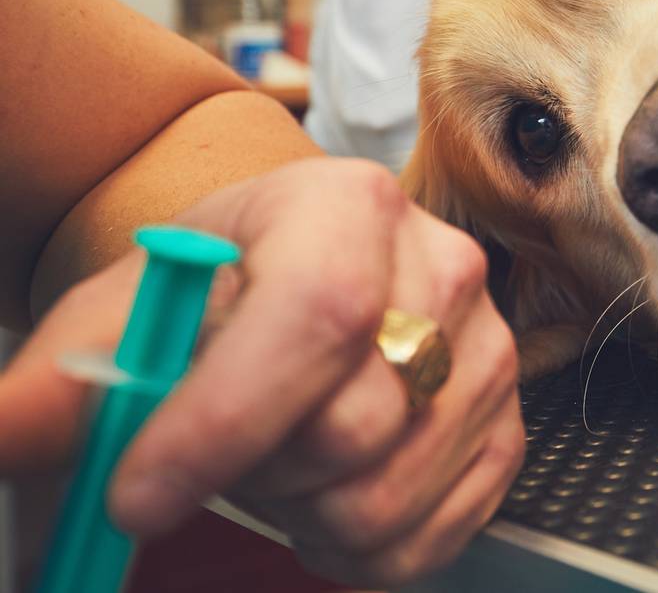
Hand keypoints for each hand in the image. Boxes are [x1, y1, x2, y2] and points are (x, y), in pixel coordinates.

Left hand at [0, 158, 522, 586]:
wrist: (285, 283)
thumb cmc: (213, 294)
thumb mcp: (123, 313)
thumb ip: (61, 379)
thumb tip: (7, 432)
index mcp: (345, 205)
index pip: (316, 314)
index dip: (226, 419)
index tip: (137, 493)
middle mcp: (440, 265)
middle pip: (353, 425)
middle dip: (255, 476)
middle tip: (217, 460)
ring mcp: (489, 346)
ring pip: (389, 494)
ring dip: (304, 518)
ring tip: (272, 477)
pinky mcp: (507, 423)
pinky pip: (438, 534)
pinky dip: (364, 553)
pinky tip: (322, 507)